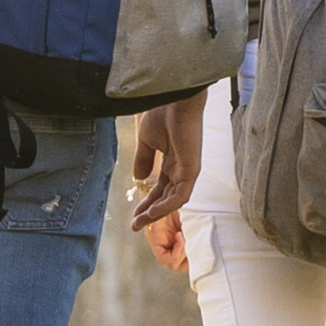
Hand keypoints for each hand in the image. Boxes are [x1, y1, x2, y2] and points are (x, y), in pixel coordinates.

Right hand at [127, 100, 203, 246]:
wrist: (174, 100)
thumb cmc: (162, 114)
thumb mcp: (147, 141)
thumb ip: (143, 160)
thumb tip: (138, 178)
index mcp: (172, 160)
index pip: (159, 188)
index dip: (146, 201)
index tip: (133, 215)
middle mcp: (181, 168)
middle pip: (165, 197)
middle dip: (149, 212)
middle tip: (135, 225)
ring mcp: (187, 170)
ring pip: (173, 200)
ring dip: (156, 213)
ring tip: (139, 222)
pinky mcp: (192, 170)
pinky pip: (180, 196)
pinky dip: (167, 206)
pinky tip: (152, 212)